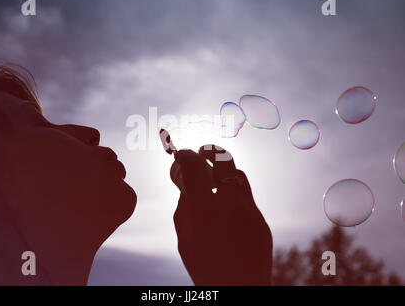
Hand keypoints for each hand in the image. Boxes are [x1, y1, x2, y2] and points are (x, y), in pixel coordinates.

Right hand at [171, 145, 272, 284]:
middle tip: (201, 153)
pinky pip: (246, 198)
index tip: (181, 154)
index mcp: (206, 211)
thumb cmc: (205, 268)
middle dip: (211, 152)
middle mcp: (232, 206)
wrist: (240, 291)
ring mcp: (251, 212)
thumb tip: (186, 187)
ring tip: (212, 181)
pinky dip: (233, 194)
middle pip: (225, 162)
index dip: (186, 156)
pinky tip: (225, 209)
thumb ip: (183, 209)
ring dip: (224, 172)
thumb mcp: (184, 240)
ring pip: (239, 176)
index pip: (196, 168)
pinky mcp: (261, 221)